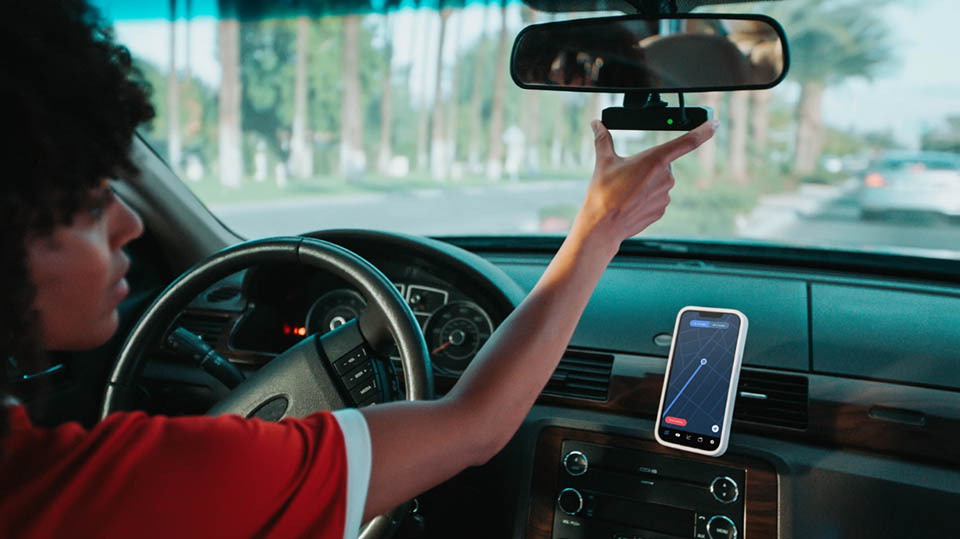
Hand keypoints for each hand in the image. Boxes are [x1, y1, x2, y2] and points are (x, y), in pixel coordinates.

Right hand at [574, 119, 717, 246]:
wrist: (602, 226)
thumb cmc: (603, 193)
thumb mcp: (603, 162)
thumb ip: (603, 140)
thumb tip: (596, 124)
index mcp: (655, 159)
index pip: (688, 141)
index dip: (704, 131)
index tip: (714, 124)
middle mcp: (665, 177)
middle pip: (661, 164)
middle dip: (648, 167)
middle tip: (627, 176)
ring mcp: (665, 196)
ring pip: (659, 182)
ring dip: (646, 184)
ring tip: (625, 193)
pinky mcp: (661, 210)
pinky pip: (657, 198)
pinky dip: (645, 198)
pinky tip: (630, 203)